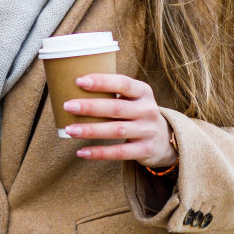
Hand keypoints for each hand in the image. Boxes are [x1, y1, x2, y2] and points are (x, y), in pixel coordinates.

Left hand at [61, 73, 175, 167]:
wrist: (165, 138)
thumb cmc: (137, 112)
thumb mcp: (133, 97)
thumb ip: (113, 92)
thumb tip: (74, 86)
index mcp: (143, 91)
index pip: (122, 83)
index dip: (101, 82)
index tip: (78, 81)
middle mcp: (148, 110)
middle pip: (116, 108)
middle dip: (90, 107)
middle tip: (68, 106)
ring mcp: (148, 131)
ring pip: (116, 130)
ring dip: (91, 130)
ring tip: (69, 130)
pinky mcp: (144, 150)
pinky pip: (119, 152)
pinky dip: (99, 153)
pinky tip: (82, 152)